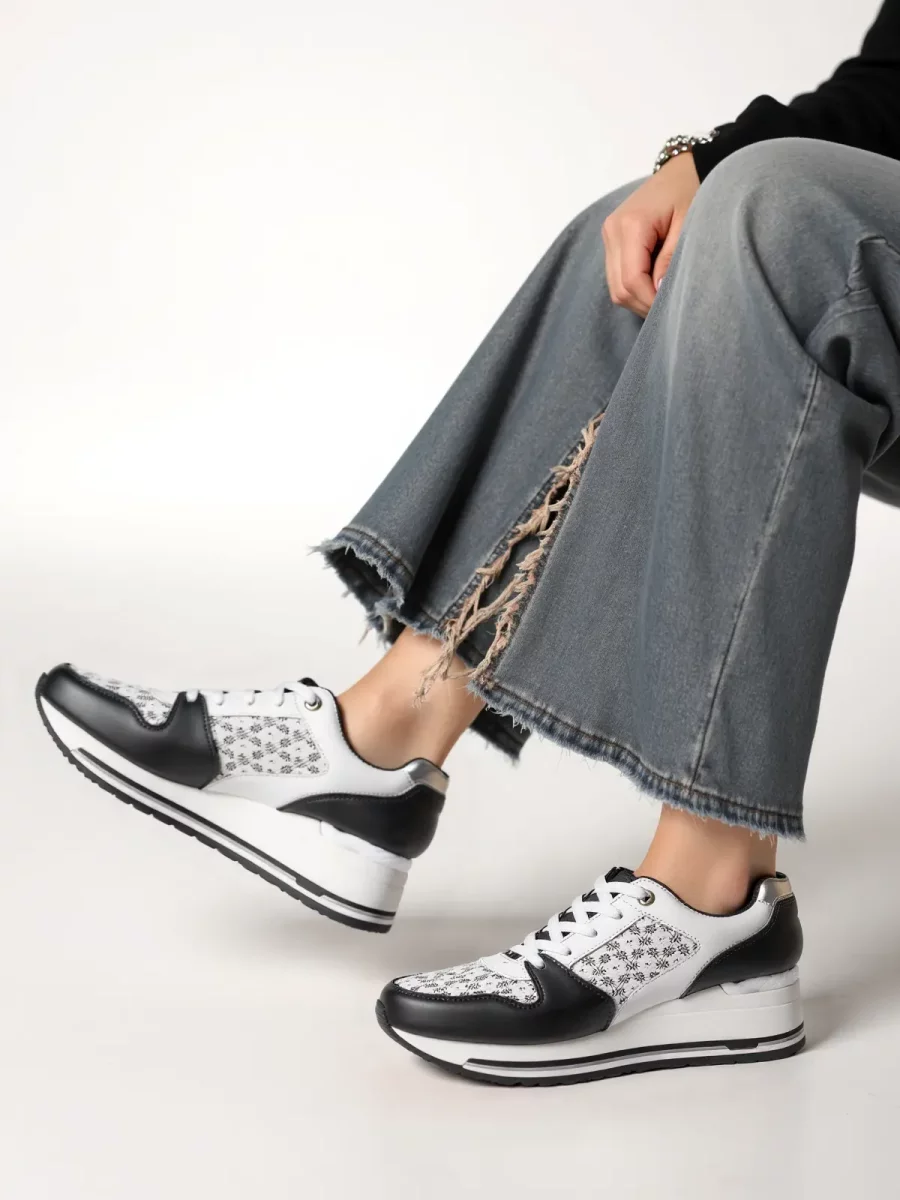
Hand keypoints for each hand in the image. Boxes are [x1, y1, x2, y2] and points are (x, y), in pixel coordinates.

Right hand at [602, 152, 699, 316]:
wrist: (682, 168)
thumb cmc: (691, 189)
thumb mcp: (688, 224)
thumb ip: (671, 258)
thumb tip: (659, 291)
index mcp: (631, 224)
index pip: (632, 279)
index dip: (650, 300)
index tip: (671, 308)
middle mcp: (612, 230)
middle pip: (619, 288)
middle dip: (643, 304)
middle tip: (669, 309)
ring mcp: (609, 235)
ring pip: (615, 286)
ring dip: (637, 298)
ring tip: (662, 297)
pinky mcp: (612, 239)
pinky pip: (617, 276)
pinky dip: (633, 287)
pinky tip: (654, 284)